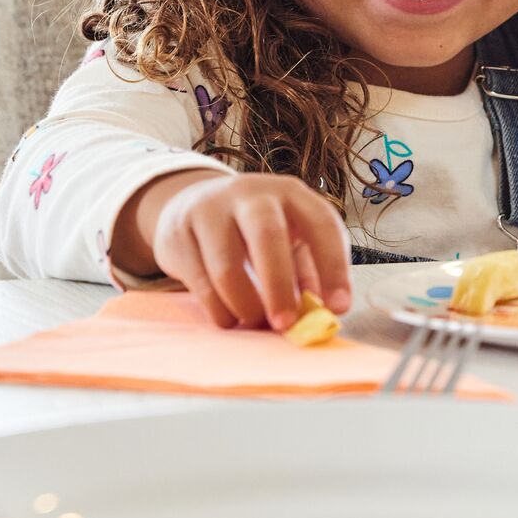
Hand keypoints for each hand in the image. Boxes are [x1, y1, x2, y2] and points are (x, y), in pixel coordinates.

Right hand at [127, 171, 353, 328]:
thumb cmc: (254, 232)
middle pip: (268, 236)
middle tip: (286, 325)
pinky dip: (219, 310)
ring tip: (254, 323)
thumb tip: (323, 316)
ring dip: (245, 306)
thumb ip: (307, 273)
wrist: (190, 204)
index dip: (334, 267)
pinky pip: (200, 282)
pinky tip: (229, 319)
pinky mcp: (179, 233)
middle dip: (279, 287)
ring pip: (227, 266)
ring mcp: (210, 209)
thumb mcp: (288, 239)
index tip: (338, 308)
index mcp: (290, 193)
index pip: (321, 223)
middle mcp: (250, 193)